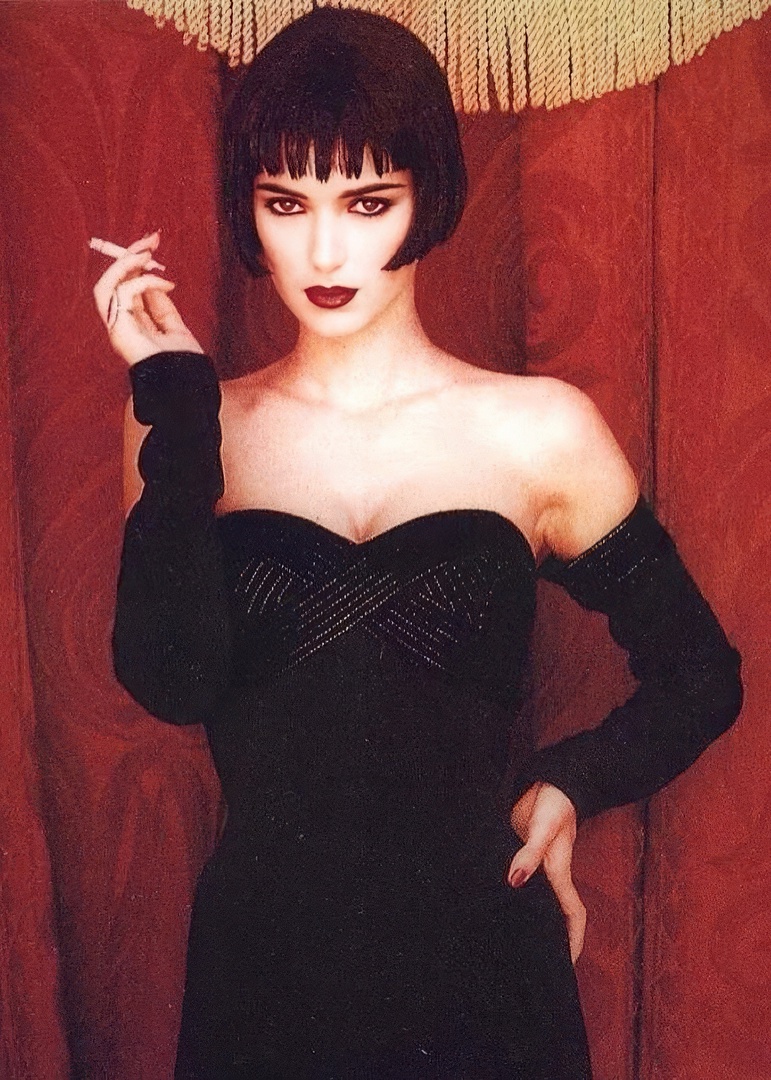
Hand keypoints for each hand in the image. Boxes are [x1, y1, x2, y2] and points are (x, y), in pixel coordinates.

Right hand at [92, 232, 203, 366]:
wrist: (187, 384)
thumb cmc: (183, 364)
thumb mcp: (174, 327)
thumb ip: (162, 306)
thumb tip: (157, 281)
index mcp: (132, 325)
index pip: (125, 286)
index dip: (136, 264)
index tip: (154, 245)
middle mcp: (120, 325)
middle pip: (112, 282)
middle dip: (129, 256)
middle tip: (152, 239)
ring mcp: (117, 328)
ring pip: (106, 285)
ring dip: (126, 263)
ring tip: (148, 253)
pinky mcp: (118, 330)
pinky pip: (121, 293)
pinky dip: (142, 282)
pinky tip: (164, 284)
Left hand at [507, 782, 585, 962]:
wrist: (551, 779)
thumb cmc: (553, 804)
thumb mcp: (543, 828)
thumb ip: (530, 854)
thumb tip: (515, 882)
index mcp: (561, 872)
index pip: (574, 915)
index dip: (573, 941)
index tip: (567, 966)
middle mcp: (553, 873)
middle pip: (558, 914)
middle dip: (553, 939)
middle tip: (536, 964)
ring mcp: (541, 865)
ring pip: (542, 900)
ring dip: (535, 918)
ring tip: (515, 942)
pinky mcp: (527, 854)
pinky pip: (526, 880)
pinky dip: (519, 892)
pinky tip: (500, 900)